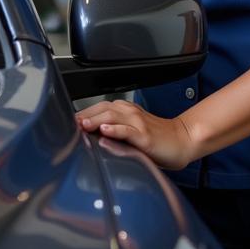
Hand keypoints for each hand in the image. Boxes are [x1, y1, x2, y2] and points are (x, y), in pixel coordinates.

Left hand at [75, 99, 197, 170]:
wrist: (182, 140)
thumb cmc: (157, 138)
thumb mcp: (131, 131)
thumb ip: (113, 130)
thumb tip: (90, 136)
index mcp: (124, 110)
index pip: (98, 108)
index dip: (82, 114)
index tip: (67, 122)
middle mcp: (129, 113)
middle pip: (101, 110)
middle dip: (84, 116)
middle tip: (68, 124)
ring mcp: (138, 124)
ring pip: (112, 117)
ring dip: (95, 120)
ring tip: (82, 125)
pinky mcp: (145, 136)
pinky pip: (128, 131)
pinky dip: (116, 130)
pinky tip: (105, 131)